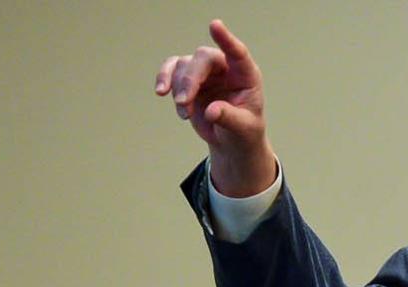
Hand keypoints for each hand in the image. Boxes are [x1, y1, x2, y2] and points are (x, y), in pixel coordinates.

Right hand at [154, 19, 276, 196]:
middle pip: (202, 58)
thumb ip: (229, 118)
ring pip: (184, 65)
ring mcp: (205, 71)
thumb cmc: (244, 131)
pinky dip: (164, 79)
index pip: (237, 53)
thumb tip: (211, 112)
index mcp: (245, 75)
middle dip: (190, 79)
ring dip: (179, 89)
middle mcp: (224, 67)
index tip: (214, 25)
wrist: (230, 140)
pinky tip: (161, 92)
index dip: (226, 39)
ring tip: (184, 113)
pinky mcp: (188, 79)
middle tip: (184, 102)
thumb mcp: (243, 129)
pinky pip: (171, 69)